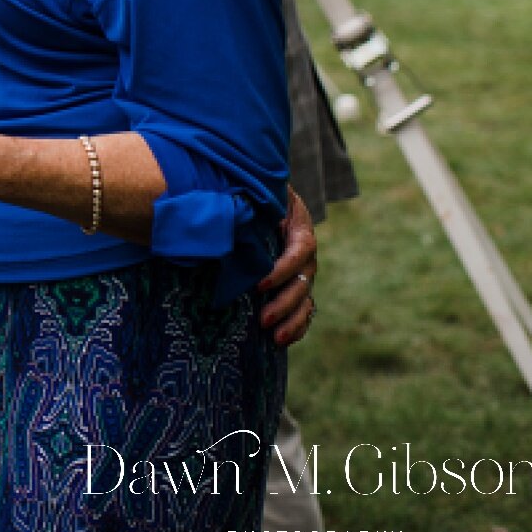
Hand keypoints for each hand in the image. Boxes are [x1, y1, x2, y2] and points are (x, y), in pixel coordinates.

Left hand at [257, 189, 317, 345]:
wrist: (258, 196)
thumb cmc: (250, 191)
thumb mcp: (253, 191)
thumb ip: (245, 202)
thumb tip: (226, 213)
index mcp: (298, 224)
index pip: (301, 250)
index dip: (284, 269)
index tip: (260, 284)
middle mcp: (304, 250)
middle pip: (304, 279)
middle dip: (285, 302)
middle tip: (264, 318)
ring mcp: (301, 269)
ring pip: (305, 298)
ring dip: (292, 319)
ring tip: (275, 337)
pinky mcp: (294, 283)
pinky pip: (303, 308)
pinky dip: (297, 325)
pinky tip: (282, 340)